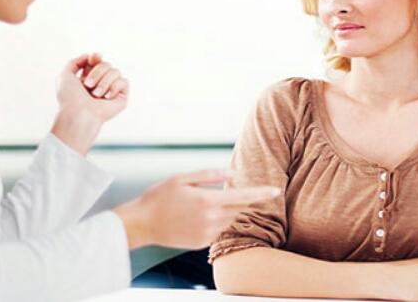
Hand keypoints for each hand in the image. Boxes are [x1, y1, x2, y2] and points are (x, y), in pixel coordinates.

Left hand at [52, 53, 129, 153]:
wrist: (79, 114)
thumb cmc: (69, 99)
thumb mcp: (64, 75)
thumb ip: (74, 62)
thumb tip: (91, 56)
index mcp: (88, 78)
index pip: (97, 60)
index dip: (96, 57)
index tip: (93, 58)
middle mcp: (101, 83)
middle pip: (106, 64)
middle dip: (97, 72)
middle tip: (88, 85)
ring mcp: (112, 89)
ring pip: (115, 71)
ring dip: (104, 82)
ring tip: (96, 94)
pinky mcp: (122, 97)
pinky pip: (124, 81)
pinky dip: (114, 88)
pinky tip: (106, 97)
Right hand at [115, 169, 279, 250]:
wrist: (141, 224)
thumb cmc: (159, 197)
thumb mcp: (183, 178)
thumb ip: (210, 174)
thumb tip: (233, 173)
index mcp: (208, 201)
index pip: (243, 196)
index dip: (261, 193)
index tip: (276, 190)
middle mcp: (211, 220)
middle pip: (238, 208)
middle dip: (239, 199)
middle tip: (221, 192)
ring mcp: (206, 234)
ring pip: (228, 220)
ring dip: (225, 211)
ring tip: (203, 204)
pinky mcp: (201, 244)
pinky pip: (217, 231)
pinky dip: (215, 222)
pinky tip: (196, 217)